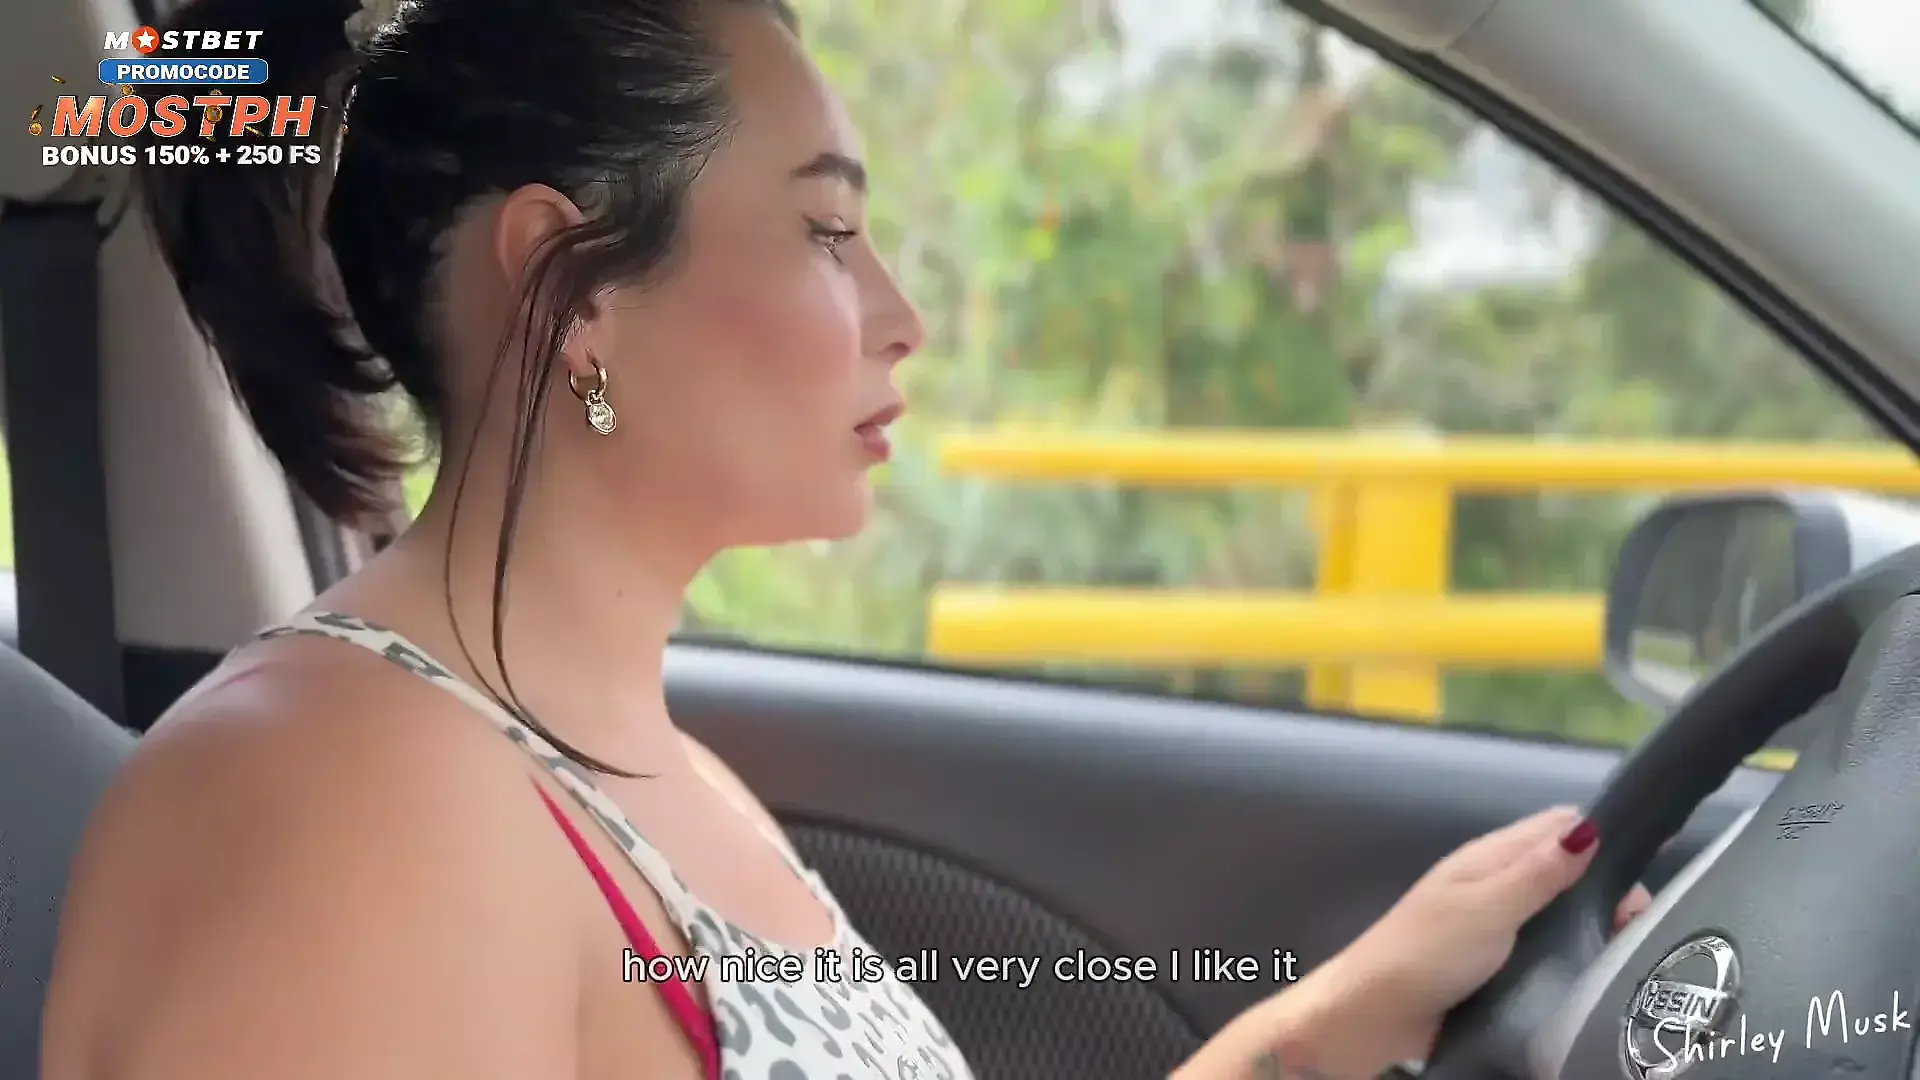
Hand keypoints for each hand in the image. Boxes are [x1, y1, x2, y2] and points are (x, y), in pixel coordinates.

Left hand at [1170, 806, 1651, 1079]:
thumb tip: (1590, 827)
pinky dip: (1572, 954)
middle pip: (1567, 871)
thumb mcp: (1487, 908)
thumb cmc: (1425, 953)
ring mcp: (1496, 924)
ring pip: (1560, 912)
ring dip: (1593, 926)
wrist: (1373, 1014)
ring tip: (1630, 953)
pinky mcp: (1496, 963)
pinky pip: (1546, 948)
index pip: (1559, 826)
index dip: (1606, 836)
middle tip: (1641, 927)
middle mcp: (1497, 883)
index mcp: (1491, 856)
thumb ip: (1537, 872)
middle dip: (1608, 890)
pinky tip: (1594, 974)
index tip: (1653, 864)